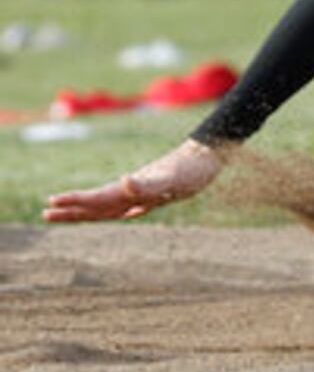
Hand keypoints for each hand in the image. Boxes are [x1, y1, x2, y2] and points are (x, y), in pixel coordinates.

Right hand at [42, 139, 225, 222]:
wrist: (211, 156)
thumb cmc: (192, 169)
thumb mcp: (170, 180)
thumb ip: (146, 185)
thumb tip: (124, 183)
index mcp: (131, 189)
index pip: (96, 199)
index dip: (75, 203)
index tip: (50, 204)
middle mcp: (135, 190)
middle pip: (97, 204)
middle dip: (72, 211)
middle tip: (45, 214)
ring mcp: (147, 191)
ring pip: (114, 205)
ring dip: (92, 211)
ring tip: (72, 215)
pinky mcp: (162, 192)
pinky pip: (139, 205)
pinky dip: (129, 211)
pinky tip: (129, 214)